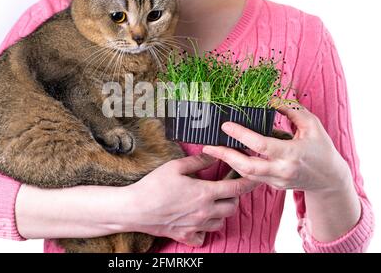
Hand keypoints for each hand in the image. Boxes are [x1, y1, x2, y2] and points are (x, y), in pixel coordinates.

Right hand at [125, 154, 258, 246]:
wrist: (135, 209)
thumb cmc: (153, 186)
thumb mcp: (175, 167)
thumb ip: (198, 161)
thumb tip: (214, 155)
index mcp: (204, 193)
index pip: (235, 189)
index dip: (248, 183)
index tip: (254, 178)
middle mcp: (204, 212)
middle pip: (232, 207)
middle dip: (233, 197)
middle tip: (225, 188)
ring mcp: (196, 226)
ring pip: (221, 222)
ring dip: (221, 212)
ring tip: (211, 203)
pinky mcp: (186, 236)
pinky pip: (204, 236)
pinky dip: (205, 229)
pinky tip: (198, 220)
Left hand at [202, 105, 351, 192]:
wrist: (330, 179)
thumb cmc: (322, 148)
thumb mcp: (311, 125)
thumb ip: (292, 110)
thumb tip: (270, 100)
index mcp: (293, 153)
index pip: (261, 144)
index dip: (241, 134)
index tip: (226, 125)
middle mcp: (283, 170)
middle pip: (247, 166)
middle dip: (225, 156)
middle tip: (208, 146)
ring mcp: (278, 181)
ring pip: (246, 174)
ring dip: (228, 162)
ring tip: (213, 150)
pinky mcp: (274, 186)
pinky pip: (252, 177)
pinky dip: (239, 166)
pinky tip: (229, 156)